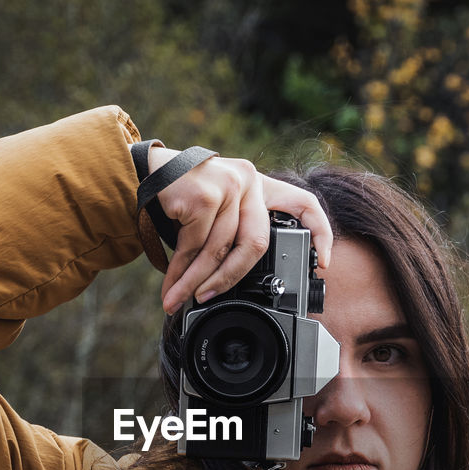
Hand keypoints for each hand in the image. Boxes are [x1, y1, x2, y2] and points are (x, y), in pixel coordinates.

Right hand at [145, 146, 332, 313]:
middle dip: (230, 278)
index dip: (320, 233)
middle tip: (210, 297)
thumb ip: (239, 227)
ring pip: (219, 250)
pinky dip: (180, 273)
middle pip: (256, 244)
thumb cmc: (185, 195)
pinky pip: (194, 247)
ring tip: (180, 299)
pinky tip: (172, 287)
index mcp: (260, 185)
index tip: (323, 263)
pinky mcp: (204, 195)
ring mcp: (228, 186)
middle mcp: (249, 181)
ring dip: (196, 282)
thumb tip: (244, 278)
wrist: (144, 170)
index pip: (304, 203)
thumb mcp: (222, 204)